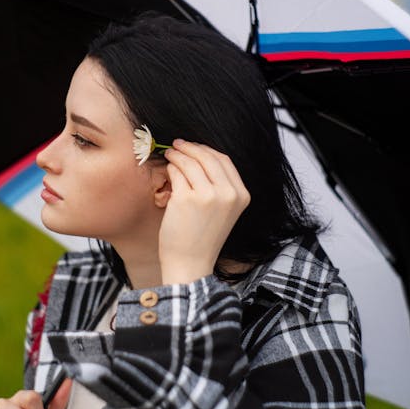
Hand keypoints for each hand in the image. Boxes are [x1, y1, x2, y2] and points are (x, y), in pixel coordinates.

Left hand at [159, 140, 249, 284]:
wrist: (190, 263)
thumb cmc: (202, 237)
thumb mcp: (223, 210)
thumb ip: (219, 185)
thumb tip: (199, 155)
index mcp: (241, 196)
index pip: (225, 161)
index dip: (207, 150)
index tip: (194, 147)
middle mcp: (228, 194)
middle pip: (208, 157)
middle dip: (190, 147)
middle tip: (177, 145)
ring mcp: (208, 196)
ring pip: (190, 162)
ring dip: (178, 155)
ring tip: (170, 155)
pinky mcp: (186, 199)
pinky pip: (177, 173)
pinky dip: (171, 168)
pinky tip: (168, 169)